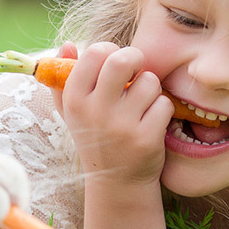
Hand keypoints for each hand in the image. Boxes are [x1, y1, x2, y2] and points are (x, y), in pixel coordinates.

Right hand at [55, 42, 172, 184]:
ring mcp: (121, 127)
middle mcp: (95, 112)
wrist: (117, 184)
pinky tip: (152, 121)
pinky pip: (164, 104)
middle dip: (136, 58)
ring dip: (151, 88)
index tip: (115, 63)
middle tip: (137, 71)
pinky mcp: (145, 139)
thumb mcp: (72, 112)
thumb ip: (64, 77)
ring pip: (149, 81)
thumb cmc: (95, 138)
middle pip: (123, 60)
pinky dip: (162, 109)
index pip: (96, 52)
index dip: (111, 50)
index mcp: (75, 99)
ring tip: (142, 103)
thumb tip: (67, 44)